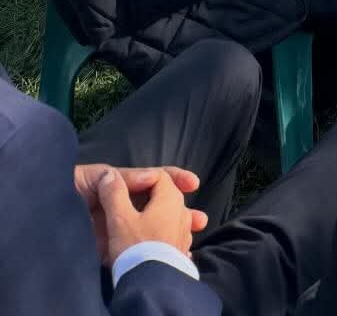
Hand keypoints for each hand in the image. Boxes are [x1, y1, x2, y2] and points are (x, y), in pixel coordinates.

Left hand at [77, 165, 201, 267]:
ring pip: (149, 230)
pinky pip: (131, 252)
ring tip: (189, 243)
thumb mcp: (94, 177)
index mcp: (121, 187)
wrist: (39, 215)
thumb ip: (120, 179)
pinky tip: (167, 257)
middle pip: (157, 207)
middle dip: (180, 212)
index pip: (153, 180)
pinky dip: (151, 254)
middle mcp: (122, 207)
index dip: (174, 179)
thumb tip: (151, 176)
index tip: (193, 183)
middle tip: (200, 221)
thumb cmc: (66, 190)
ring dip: (171, 234)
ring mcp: (115, 230)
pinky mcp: (106, 252)